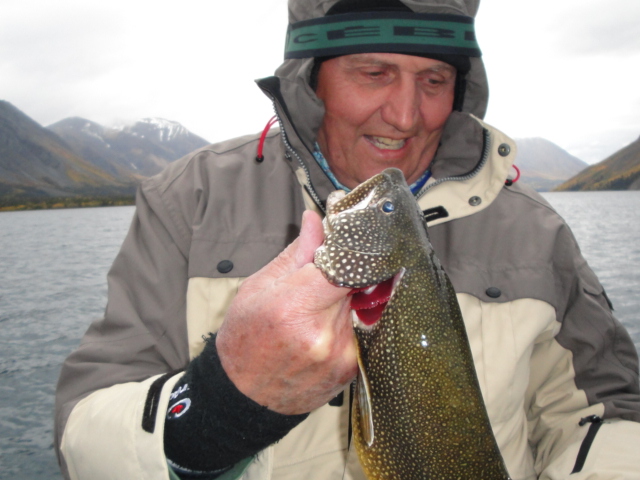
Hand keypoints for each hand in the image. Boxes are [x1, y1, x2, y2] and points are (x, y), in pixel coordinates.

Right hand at [216, 210, 356, 414]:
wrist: (244, 396)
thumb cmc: (244, 340)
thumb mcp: (259, 288)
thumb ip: (296, 254)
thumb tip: (316, 221)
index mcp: (294, 306)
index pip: (344, 263)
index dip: (345, 251)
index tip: (340, 246)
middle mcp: (322, 333)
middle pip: (351, 283)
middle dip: (338, 277)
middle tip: (314, 285)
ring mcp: (339, 354)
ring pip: (355, 307)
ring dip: (340, 303)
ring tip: (310, 315)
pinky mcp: (350, 368)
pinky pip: (356, 331)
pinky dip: (342, 326)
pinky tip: (317, 335)